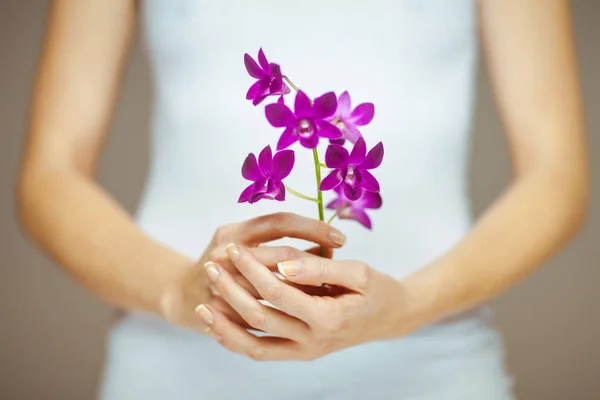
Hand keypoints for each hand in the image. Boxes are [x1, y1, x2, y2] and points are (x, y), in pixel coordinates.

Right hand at [159, 213, 345, 333]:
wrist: (182, 293)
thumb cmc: (226, 264)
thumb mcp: (248, 242)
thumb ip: (281, 242)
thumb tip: (328, 246)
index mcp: (234, 231)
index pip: (279, 222)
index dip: (313, 227)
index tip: (341, 237)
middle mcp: (223, 253)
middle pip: (278, 256)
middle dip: (314, 262)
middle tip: (341, 269)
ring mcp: (219, 284)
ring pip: (272, 290)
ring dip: (304, 290)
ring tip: (328, 294)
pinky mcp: (219, 311)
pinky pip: (257, 317)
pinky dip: (284, 314)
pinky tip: (308, 315)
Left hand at [197, 243, 405, 360]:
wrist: (389, 319)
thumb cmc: (377, 290)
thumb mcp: (358, 272)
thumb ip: (321, 268)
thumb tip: (284, 264)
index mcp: (328, 317)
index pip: (278, 290)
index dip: (252, 267)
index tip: (234, 246)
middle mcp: (313, 341)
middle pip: (260, 315)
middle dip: (231, 289)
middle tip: (211, 264)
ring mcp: (305, 351)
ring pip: (254, 343)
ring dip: (225, 324)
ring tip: (202, 303)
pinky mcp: (299, 354)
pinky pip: (261, 352)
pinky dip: (237, 342)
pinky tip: (217, 327)